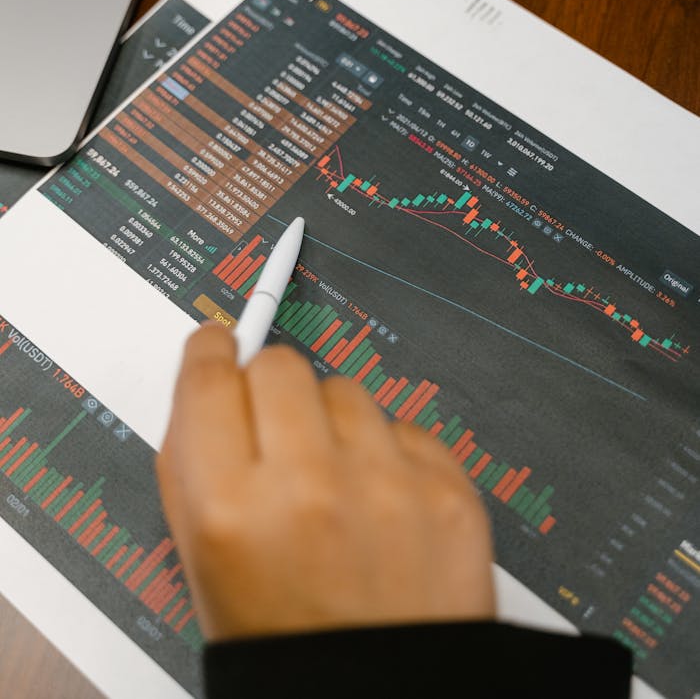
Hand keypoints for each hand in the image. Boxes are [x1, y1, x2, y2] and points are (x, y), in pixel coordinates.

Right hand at [156, 322, 495, 640]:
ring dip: (334, 423)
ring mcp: (387, 483)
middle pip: (280, 365)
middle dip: (271, 390)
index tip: (219, 346)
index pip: (210, 378)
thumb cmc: (287, 642)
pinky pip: (404, 425)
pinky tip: (381, 505)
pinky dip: (389, 454)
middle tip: (279, 435)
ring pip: (346, 387)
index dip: (211, 353)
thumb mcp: (204, 563)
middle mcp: (309, 487)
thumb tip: (209, 377)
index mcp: (230, 509)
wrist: (382, 694)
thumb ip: (195, 462)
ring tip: (338, 487)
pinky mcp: (447, 488)